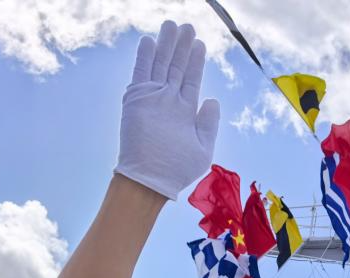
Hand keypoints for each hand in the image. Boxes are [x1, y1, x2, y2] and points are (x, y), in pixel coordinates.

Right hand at [115, 21, 219, 199]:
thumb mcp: (203, 148)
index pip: (192, 79)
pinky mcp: (137, 100)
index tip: (200, 43)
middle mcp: (169, 101)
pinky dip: (145, 57)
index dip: (196, 61)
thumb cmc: (177, 170)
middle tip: (187, 26)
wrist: (151, 179)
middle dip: (182, 47)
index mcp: (185, 111)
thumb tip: (212, 100)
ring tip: (172, 26)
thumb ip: (209, 123)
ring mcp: (153, 99)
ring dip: (166, 45)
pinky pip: (141, 74)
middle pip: (177, 67)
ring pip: (161, 65)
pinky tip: (149, 41)